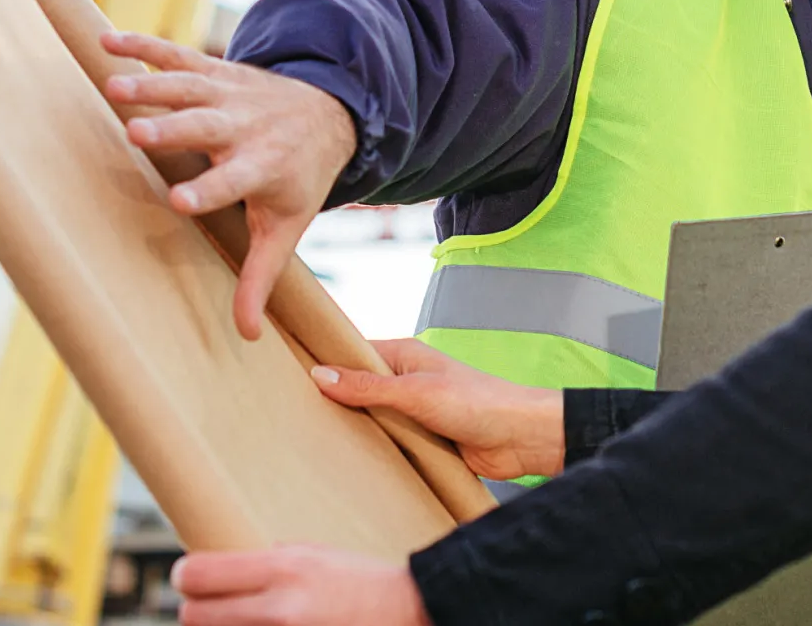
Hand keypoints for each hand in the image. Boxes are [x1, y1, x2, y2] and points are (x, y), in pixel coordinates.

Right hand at [101, 32, 358, 340]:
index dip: (207, 191)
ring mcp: (228, 93)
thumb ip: (261, 277)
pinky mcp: (214, 69)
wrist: (329, 112)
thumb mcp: (286, 227)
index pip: (233, 182)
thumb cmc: (297, 178)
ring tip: (111, 85)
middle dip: (172, 129)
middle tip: (135, 132)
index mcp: (263, 168)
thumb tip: (246, 336)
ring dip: (150, 84)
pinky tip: (105, 40)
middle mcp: (245, 127)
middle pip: (205, 127)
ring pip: (187, 86)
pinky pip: (177, 55)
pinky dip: (143, 46)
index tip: (177, 201)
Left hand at [174, 546, 431, 625]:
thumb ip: (271, 560)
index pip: (200, 575)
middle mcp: (280, 609)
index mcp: (284, 569)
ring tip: (237, 619)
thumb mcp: (317, 554)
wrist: (410, 614)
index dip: (186, 576)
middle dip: (197, 610)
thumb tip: (226, 568)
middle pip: (196, 616)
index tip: (187, 578)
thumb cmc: (364, 583)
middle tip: (206, 606)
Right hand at [312, 338, 563, 481]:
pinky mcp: (423, 438)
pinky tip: (351, 458)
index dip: (326, 362)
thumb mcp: (415, 392)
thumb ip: (367, 388)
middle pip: (359, 388)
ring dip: (356, 428)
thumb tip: (320, 375)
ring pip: (373, 418)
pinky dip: (376, 449)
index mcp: (405, 355)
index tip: (291, 373)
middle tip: (295, 413)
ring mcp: (414, 410)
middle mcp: (407, 380)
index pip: (353, 354)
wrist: (520, 438)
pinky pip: (390, 441)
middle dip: (335, 400)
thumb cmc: (477, 402)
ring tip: (314, 438)